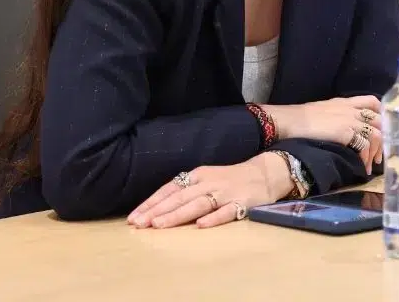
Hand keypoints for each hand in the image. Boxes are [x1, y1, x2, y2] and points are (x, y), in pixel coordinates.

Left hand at [127, 153, 292, 229]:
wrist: (265, 173)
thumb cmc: (230, 179)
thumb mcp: (205, 179)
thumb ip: (185, 191)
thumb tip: (156, 208)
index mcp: (197, 176)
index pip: (169, 189)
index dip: (151, 203)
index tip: (133, 217)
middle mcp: (208, 183)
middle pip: (180, 197)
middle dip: (157, 211)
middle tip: (139, 224)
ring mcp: (226, 193)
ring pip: (198, 204)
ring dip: (177, 214)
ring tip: (159, 224)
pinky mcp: (243, 203)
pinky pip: (227, 211)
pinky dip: (214, 218)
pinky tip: (201, 225)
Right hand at [261, 96, 383, 173]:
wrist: (289, 121)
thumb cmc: (300, 118)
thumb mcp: (323, 111)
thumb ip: (337, 115)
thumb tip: (342, 129)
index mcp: (346, 102)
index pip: (372, 101)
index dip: (380, 115)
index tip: (380, 130)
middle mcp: (351, 110)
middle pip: (378, 121)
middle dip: (383, 139)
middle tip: (378, 155)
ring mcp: (350, 121)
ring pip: (376, 135)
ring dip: (376, 152)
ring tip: (370, 165)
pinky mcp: (346, 133)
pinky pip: (364, 146)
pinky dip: (365, 157)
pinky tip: (361, 166)